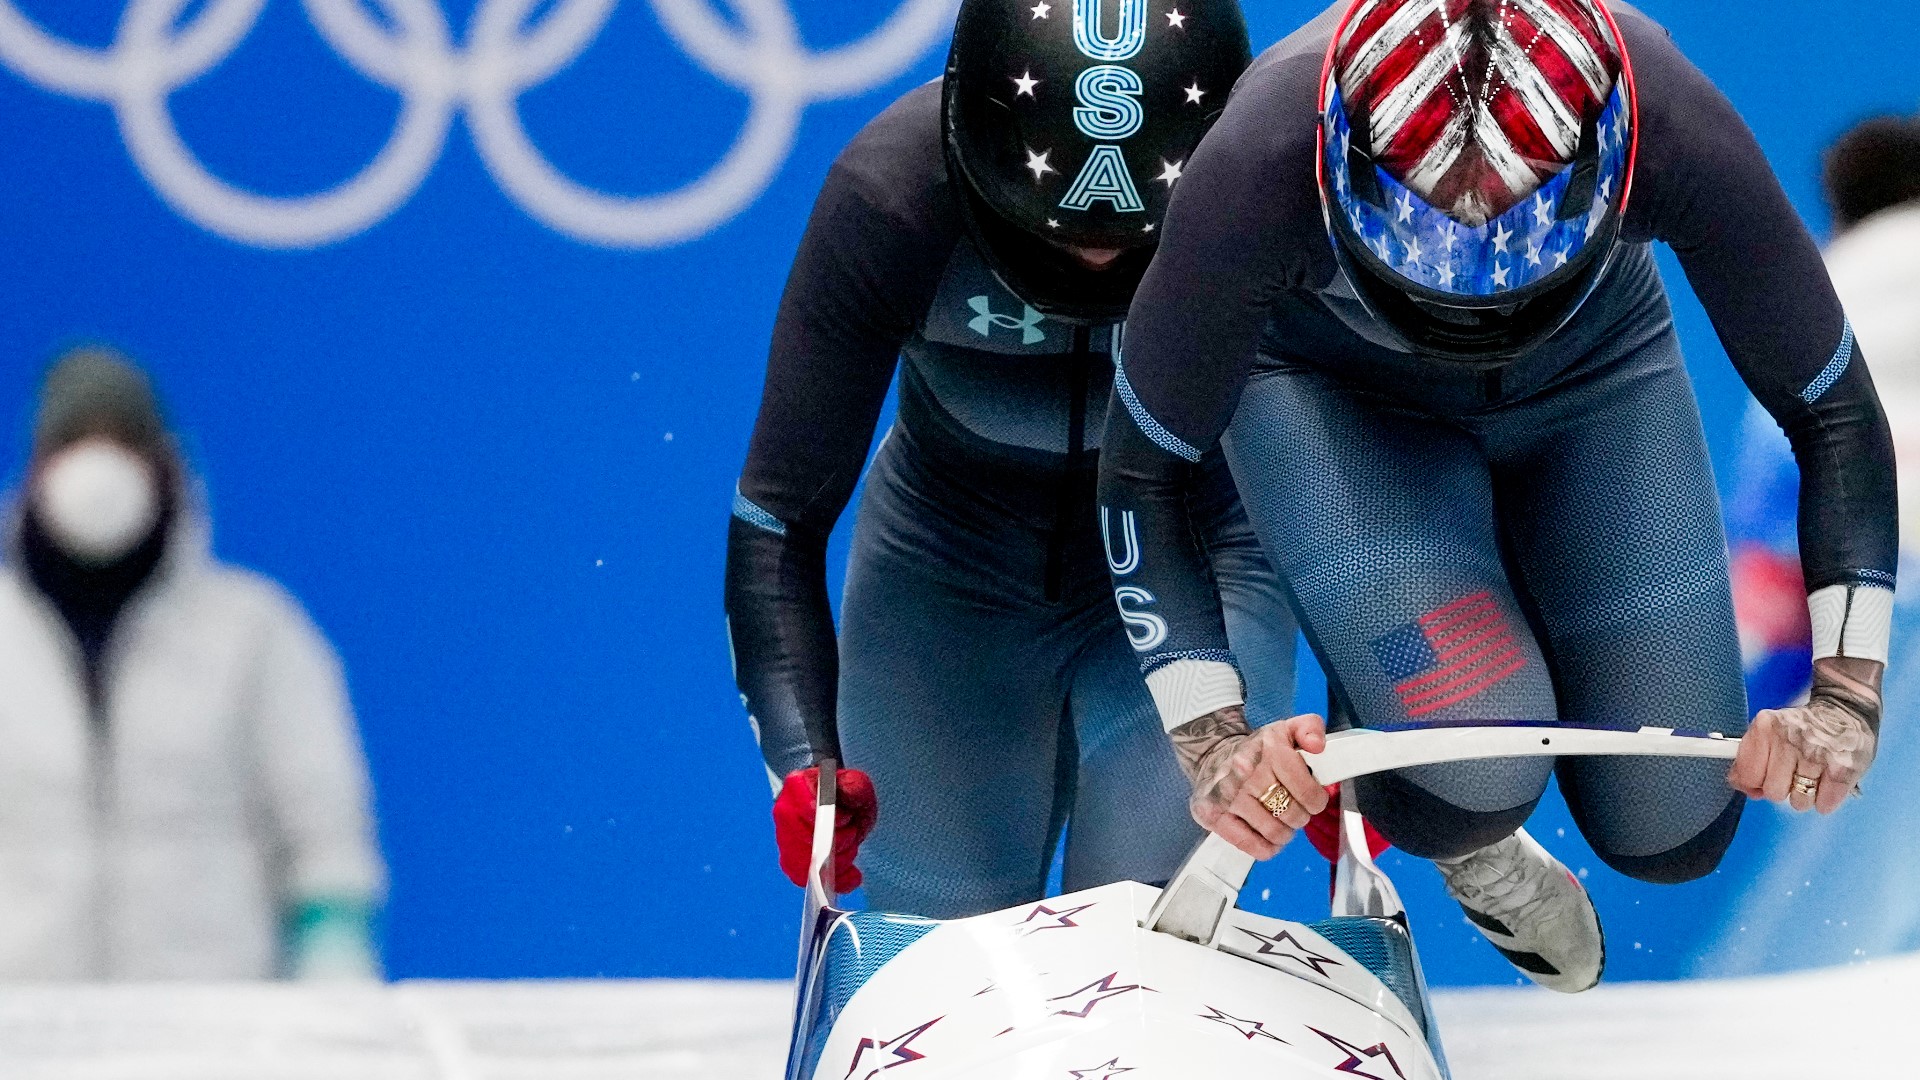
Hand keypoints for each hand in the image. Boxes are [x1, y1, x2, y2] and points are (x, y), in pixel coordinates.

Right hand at [773, 766, 877, 891]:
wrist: (840, 806)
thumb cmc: (845, 794)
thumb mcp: (856, 784)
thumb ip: (853, 786)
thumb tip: (844, 793)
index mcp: (796, 786)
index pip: (804, 808)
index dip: (828, 819)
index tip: (847, 818)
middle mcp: (784, 812)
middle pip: (803, 841)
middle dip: (836, 844)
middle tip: (853, 834)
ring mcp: (785, 839)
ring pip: (803, 864)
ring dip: (836, 864)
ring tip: (851, 852)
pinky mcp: (791, 861)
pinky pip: (806, 880)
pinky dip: (833, 881)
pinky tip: (852, 875)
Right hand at [1169, 708, 1330, 859]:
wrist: (1212, 753)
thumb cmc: (1255, 749)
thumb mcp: (1285, 729)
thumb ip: (1310, 729)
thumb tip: (1318, 746)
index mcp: (1269, 751)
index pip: (1307, 791)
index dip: (1317, 801)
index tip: (1313, 800)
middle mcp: (1246, 774)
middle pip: (1292, 814)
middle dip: (1301, 816)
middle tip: (1295, 809)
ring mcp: (1227, 797)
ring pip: (1274, 832)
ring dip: (1285, 832)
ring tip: (1280, 821)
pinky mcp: (1212, 815)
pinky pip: (1250, 845)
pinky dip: (1266, 846)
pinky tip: (1267, 835)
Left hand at [1730, 655, 1880, 813]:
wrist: (1844, 710)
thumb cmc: (1802, 728)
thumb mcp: (1768, 731)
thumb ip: (1749, 758)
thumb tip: (1745, 788)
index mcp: (1765, 727)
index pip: (1747, 775)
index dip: (1754, 783)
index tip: (1762, 780)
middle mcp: (1790, 738)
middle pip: (1773, 792)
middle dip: (1782, 788)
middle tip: (1792, 774)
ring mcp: (1817, 753)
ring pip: (1798, 802)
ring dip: (1804, 796)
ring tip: (1811, 777)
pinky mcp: (1843, 767)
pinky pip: (1824, 803)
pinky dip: (1825, 801)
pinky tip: (1826, 784)